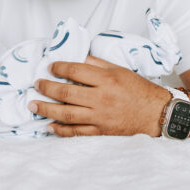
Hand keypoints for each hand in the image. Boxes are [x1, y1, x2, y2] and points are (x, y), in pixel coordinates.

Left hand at [31, 56, 167, 136]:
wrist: (157, 114)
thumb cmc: (139, 90)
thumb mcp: (121, 70)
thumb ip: (98, 64)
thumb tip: (77, 58)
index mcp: (107, 80)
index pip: (76, 71)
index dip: (59, 67)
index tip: (50, 67)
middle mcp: (102, 98)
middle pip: (67, 92)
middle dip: (47, 88)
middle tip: (36, 84)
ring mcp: (100, 117)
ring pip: (67, 113)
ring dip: (47, 109)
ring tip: (33, 105)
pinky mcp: (101, 132)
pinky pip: (77, 132)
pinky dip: (61, 130)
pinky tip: (50, 126)